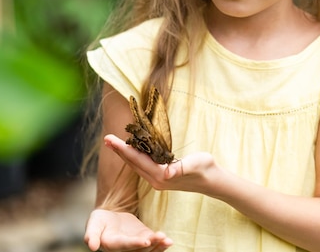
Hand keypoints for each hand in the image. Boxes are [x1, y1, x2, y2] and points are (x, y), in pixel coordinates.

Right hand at [84, 209, 172, 251]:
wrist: (109, 218)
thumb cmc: (99, 221)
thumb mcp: (93, 224)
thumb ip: (92, 235)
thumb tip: (92, 246)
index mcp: (113, 244)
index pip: (125, 245)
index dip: (135, 243)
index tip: (146, 241)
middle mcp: (125, 248)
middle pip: (140, 250)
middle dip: (152, 246)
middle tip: (162, 239)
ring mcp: (136, 244)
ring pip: (149, 249)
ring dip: (159, 246)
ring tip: (167, 241)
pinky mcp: (144, 238)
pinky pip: (154, 243)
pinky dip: (161, 243)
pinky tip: (168, 240)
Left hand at [104, 134, 220, 194]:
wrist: (212, 181)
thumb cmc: (205, 169)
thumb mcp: (195, 164)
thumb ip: (180, 169)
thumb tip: (167, 174)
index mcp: (161, 175)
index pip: (137, 160)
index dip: (123, 149)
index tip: (111, 139)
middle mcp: (156, 180)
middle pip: (133, 163)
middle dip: (119, 151)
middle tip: (106, 138)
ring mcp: (158, 180)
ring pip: (136, 165)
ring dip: (125, 154)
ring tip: (114, 143)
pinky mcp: (162, 177)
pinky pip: (143, 166)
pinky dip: (134, 157)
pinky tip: (131, 151)